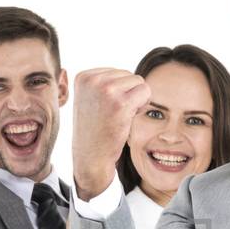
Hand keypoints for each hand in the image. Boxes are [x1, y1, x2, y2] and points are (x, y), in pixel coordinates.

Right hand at [71, 68, 148, 200]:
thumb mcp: (90, 98)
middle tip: (114, 114)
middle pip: (128, 75)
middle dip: (128, 94)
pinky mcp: (121, 103)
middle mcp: (92, 81)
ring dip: (136, 99)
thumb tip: (131, 75)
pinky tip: (129, 117)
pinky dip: (143, 104)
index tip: (105, 108)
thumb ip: (103, 82)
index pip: (115, 72)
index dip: (117, 91)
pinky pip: (146, 91)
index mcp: (83, 77)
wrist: (90, 156)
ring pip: (139, 82)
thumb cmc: (94, 129)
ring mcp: (106, 91)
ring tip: (120, 115)